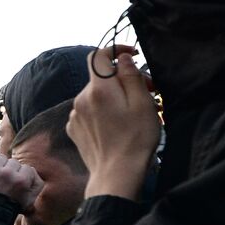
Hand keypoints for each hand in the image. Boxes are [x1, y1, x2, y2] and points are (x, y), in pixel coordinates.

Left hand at [0, 153, 42, 210]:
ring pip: (1, 158)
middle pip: (13, 162)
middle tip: (3, 181)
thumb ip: (35, 191)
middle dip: (9, 170)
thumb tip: (37, 178)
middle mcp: (9, 173)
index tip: (15, 182)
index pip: (27, 168)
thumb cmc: (6, 210)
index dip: (21, 175)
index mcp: (22, 181)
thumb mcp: (26, 204)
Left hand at [73, 48, 160, 199]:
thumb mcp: (142, 103)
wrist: (116, 174)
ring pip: (97, 95)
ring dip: (116, 97)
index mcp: (98, 89)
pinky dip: (104, 111)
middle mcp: (81, 99)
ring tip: (138, 111)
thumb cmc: (135, 139)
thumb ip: (130, 76)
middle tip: (150, 90)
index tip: (132, 55)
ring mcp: (75, 115)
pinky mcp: (75, 129)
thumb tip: (121, 58)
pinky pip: (90, 111)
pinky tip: (120, 124)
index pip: (98, 56)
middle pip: (101, 78)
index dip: (115, 50)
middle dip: (124, 79)